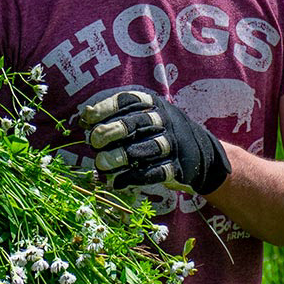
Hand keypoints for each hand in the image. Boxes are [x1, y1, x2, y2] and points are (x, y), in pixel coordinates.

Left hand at [79, 90, 230, 194]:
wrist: (200, 153)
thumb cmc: (157, 132)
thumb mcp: (141, 117)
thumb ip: (114, 116)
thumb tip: (83, 117)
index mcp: (151, 103)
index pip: (127, 100)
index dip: (105, 109)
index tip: (88, 119)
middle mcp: (164, 120)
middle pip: (135, 123)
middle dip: (111, 132)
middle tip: (94, 142)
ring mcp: (173, 143)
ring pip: (146, 148)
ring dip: (121, 156)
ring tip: (101, 164)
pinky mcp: (178, 166)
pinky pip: (156, 172)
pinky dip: (134, 178)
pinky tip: (117, 182)